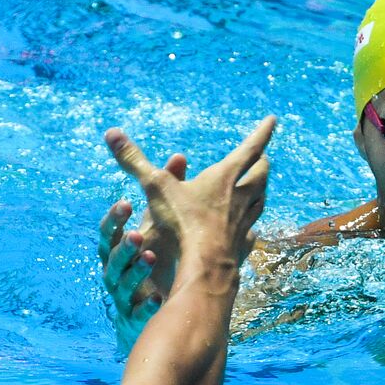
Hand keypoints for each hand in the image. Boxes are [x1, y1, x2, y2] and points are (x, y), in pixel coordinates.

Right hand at [97, 153, 187, 330]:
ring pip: (121, 281)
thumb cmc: (157, 256)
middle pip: (111, 256)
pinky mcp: (133, 315)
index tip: (126, 203)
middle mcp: (114, 269)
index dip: (115, 218)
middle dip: (123, 245)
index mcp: (116, 246)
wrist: (154, 303)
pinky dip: (146, 305)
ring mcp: (122, 293)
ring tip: (150, 257)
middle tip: (136, 233)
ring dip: (135, 269)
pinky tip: (157, 298)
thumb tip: (180, 156)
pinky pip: (135, 311)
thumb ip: (168, 192)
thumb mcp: (161, 224)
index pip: (108, 230)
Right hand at [105, 117, 272, 261]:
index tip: (273, 120)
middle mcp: (242, 197)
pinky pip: (251, 232)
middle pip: (261, 175)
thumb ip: (134, 161)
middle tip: (263, 158)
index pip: (251, 147)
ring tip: (259, 189)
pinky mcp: (242, 246)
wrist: (205, 265)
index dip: (262, 132)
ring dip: (261, 192)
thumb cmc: (183, 222)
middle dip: (262, 164)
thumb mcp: (155, 187)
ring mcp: (245, 223)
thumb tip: (110, 133)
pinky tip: (250, 231)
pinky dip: (251, 226)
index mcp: (226, 177)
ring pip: (261, 201)